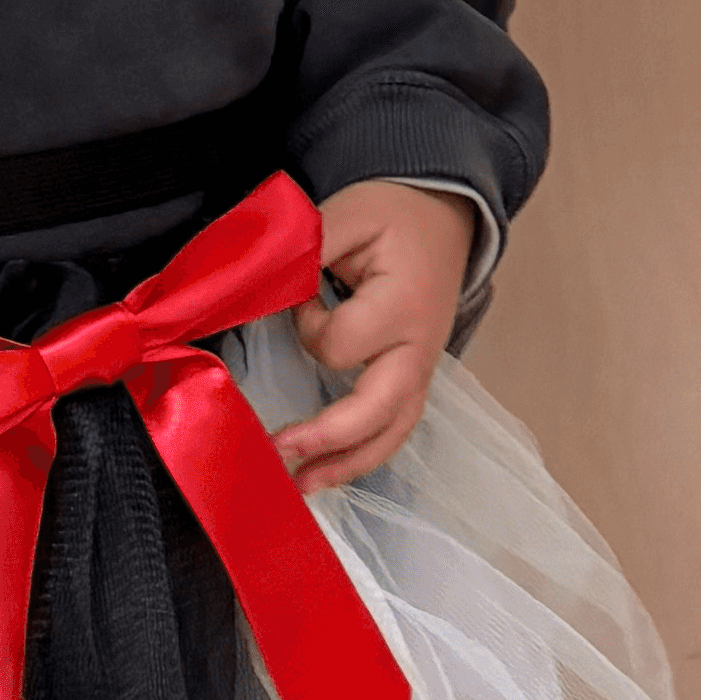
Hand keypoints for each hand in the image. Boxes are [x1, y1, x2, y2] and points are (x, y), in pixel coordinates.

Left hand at [278, 181, 473, 491]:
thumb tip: (257, 286)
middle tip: (279, 448)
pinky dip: (363, 456)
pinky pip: (395, 428)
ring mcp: (423, 368)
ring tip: (302, 486)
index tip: (303, 296)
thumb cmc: (393, 216)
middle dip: (329, 437)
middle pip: (379, 410)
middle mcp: (420, 347)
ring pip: (393, 432)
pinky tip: (329, 472)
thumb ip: (304, 249)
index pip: (341, 342)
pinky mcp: (416, 379)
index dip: (309, 326)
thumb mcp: (348, 213)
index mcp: (404, 304)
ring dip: (348, 464)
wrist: (442, 217)